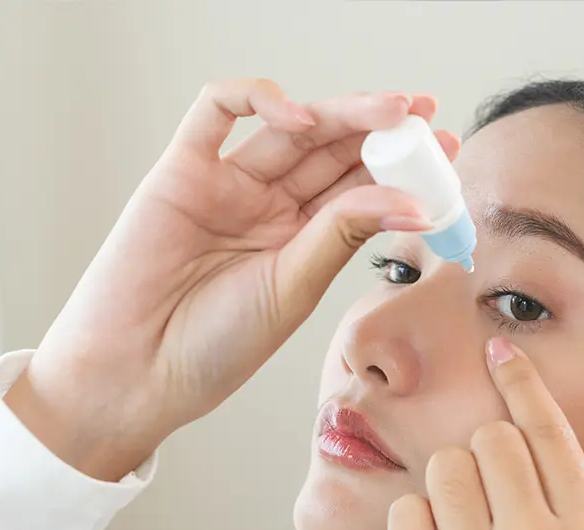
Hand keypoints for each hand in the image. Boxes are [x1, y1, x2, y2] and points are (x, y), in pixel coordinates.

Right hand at [4, 79, 458, 479]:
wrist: (136, 374)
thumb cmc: (212, 348)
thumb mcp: (294, 289)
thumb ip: (342, 234)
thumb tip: (412, 200)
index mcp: (299, 242)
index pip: (359, 189)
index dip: (401, 168)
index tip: (448, 157)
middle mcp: (266, 208)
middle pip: (332, 152)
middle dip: (382, 130)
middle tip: (426, 116)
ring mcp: (226, 185)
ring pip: (291, 128)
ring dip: (342, 113)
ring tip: (390, 113)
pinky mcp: (180, 169)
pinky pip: (216, 112)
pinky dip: (260, 101)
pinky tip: (300, 120)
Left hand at [388, 337, 583, 529]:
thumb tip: (580, 478)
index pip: (550, 434)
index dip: (523, 381)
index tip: (500, 348)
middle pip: (490, 442)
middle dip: (488, 456)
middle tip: (490, 495)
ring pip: (445, 471)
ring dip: (452, 489)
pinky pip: (406, 516)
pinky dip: (418, 527)